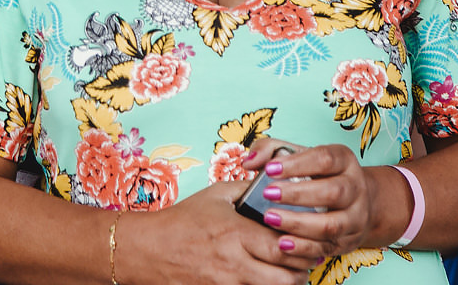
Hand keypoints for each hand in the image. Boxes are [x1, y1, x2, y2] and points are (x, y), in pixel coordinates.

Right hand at [116, 181, 326, 284]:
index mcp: (236, 233)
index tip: (308, 239)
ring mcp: (228, 283)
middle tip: (306, 258)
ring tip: (287, 270)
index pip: (284, 246)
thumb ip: (247, 189)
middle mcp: (235, 262)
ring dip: (286, 281)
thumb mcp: (214, 195)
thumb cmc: (182, 221)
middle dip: (301, 269)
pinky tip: (264, 277)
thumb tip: (275, 183)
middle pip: (286, 277)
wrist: (149, 249)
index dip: (303, 246)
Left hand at [242, 140, 374, 258]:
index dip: (297, 164)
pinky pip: (328, 248)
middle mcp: (355, 188)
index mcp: (343, 160)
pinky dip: (304, 248)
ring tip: (270, 219)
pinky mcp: (349, 241)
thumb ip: (270, 150)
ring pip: (332, 225)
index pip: (325, 159)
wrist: (354, 200)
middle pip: (333, 192)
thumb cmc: (317, 173)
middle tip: (268, 194)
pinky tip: (283, 243)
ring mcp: (355, 217)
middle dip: (298, 194)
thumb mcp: (298, 154)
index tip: (270, 169)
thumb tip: (249, 162)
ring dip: (299, 224)